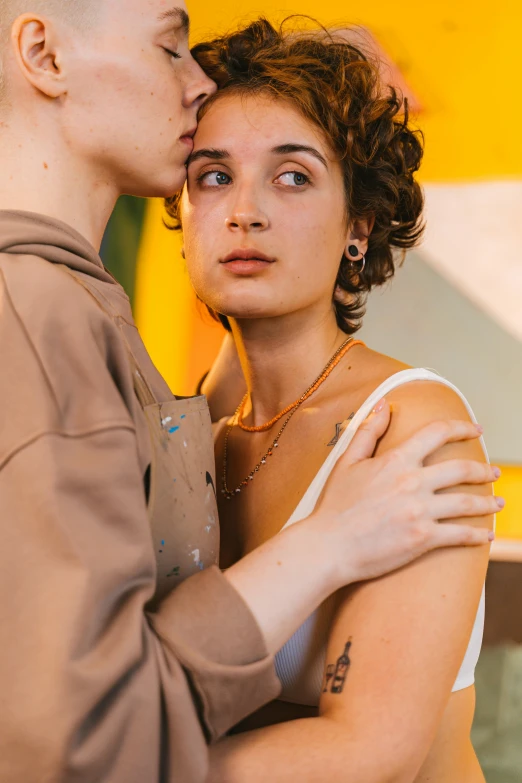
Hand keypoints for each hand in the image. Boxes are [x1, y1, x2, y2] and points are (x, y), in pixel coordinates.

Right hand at [309, 400, 500, 588]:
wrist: (328, 546)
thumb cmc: (334, 505)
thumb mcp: (347, 461)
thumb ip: (368, 431)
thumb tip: (383, 404)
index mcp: (396, 461)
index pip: (438, 433)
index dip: (462, 428)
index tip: (476, 430)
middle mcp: (413, 483)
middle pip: (462, 469)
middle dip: (484, 470)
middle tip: (493, 472)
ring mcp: (420, 512)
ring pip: (467, 503)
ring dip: (488, 502)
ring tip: (498, 503)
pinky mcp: (423, 539)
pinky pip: (460, 534)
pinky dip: (477, 535)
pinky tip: (486, 536)